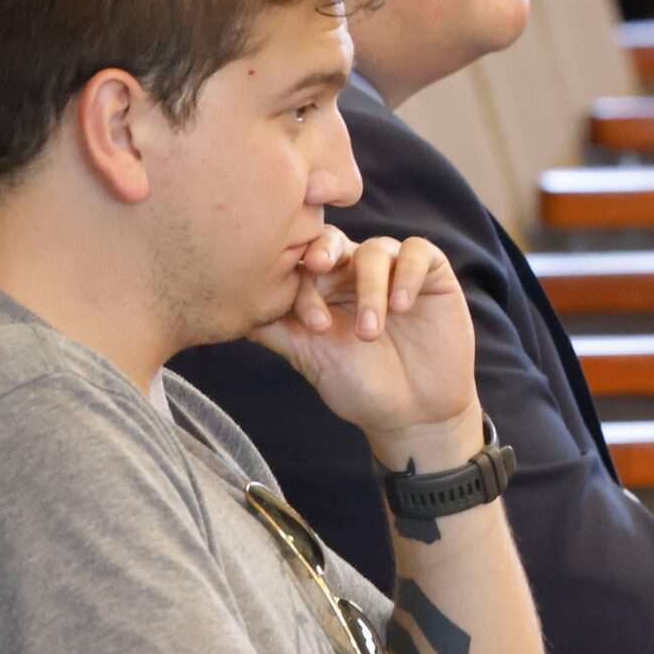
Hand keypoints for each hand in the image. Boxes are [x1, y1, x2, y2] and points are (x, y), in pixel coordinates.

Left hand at [249, 229, 482, 469]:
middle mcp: (352, 269)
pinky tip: (401, 305)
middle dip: (322, 252)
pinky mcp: (431, 274)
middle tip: (318, 269)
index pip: (299, 259)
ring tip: (369, 331)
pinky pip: (418, 252)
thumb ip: (274, 329)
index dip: (300, 282)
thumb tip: (223, 308)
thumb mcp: (309, 357)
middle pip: (331, 240)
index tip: (310, 323)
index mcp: (319, 283)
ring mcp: (392, 268)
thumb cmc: (357, 384)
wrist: (414, 414)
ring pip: (374, 250)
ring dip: (368, 288)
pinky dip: (407, 274)